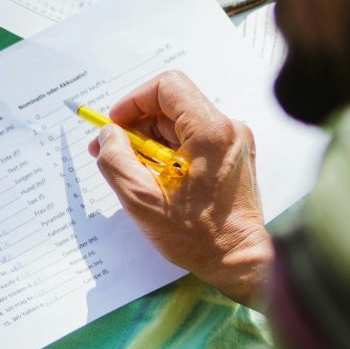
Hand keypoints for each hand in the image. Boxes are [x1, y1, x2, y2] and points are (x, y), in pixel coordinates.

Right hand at [87, 71, 273, 308]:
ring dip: (152, 140)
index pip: (167, 86)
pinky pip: (195, 140)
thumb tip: (109, 135)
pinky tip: (156, 177)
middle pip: (172, 105)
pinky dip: (170, 151)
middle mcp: (228, 129)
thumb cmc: (196, 236)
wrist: (241, 261)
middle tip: (112, 150)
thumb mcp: (141, 199)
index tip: (115, 126)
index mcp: (209, 131)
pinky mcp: (235, 156)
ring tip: (133, 170)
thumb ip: (116, 160)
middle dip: (137, 124)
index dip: (134, 101)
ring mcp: (235, 142)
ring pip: (182, 123)